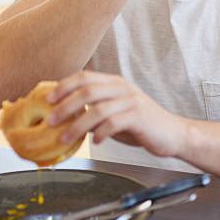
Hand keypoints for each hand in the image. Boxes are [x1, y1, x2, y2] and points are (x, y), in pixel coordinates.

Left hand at [47, 70, 186, 157]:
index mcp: (113, 82)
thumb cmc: (140, 124)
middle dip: (65, 106)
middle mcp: (121, 88)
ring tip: (65, 139)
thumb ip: (93, 110)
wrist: (171, 133)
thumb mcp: (114, 112)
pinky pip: (114, 123)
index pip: (84, 77)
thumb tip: (63, 116)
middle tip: (50, 121)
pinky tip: (96, 142)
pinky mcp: (139, 117)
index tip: (47, 99)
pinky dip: (101, 133)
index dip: (63, 86)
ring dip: (77, 125)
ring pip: (97, 109)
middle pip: (87, 91)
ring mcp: (131, 101)